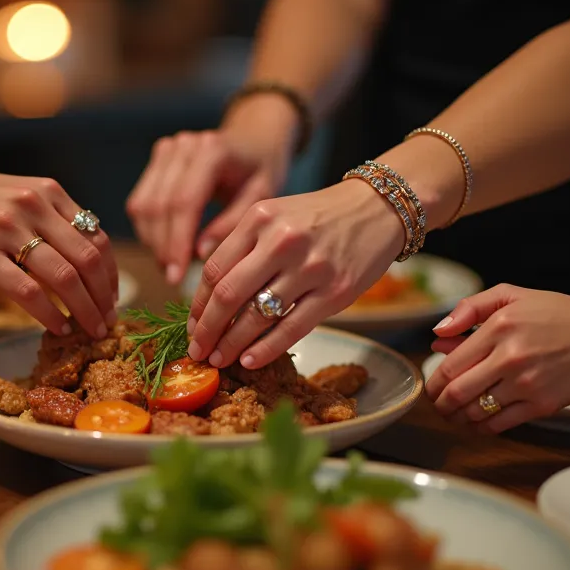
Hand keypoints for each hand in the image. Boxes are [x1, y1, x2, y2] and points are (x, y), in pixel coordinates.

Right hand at [0, 158, 118, 338]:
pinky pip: (26, 290)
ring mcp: (7, 228)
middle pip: (88, 259)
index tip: (112, 298)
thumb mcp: (19, 196)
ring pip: (63, 277)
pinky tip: (57, 327)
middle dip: (104, 297)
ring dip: (84, 310)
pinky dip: (49, 314)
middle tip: (108, 321)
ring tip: (91, 329)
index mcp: (49, 192)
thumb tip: (85, 261)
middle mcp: (34, 206)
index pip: (96, 236)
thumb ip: (51, 220)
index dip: (112, 273)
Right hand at [125, 96, 296, 284]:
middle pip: (158, 205)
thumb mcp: (261, 199)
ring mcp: (167, 148)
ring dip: (152, 240)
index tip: (177, 276)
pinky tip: (166, 246)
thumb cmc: (262, 171)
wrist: (255, 138)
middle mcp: (184, 145)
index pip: (183, 203)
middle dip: (162, 247)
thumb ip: (232, 225)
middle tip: (173, 278)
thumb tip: (199, 254)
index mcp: (212, 151)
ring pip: (142, 205)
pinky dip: (148, 228)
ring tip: (170, 266)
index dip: (177, 243)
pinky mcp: (157, 157)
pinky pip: (141, 200)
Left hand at [185, 178, 405, 368]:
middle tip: (197, 350)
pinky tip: (250, 360)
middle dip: (207, 330)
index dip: (198, 304)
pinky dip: (266, 349)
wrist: (376, 209)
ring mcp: (310, 268)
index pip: (214, 269)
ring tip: (221, 359)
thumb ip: (242, 247)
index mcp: (259, 219)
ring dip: (232, 344)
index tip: (192, 326)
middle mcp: (282, 241)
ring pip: (258, 316)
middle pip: (229, 295)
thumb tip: (207, 299)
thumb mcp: (274, 216)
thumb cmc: (317, 217)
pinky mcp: (336, 292)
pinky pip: (292, 328)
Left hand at [425, 285, 569, 432]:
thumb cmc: (557, 315)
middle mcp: (509, 358)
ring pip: (475, 411)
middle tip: (439, 406)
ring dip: (458, 418)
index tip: (431, 388)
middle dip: (440, 405)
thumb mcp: (512, 296)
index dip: (433, 383)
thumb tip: (438, 333)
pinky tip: (478, 422)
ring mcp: (526, 384)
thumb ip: (470, 309)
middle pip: (457, 393)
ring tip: (455, 415)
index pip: (450, 366)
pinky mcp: (541, 405)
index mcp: (498, 328)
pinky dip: (481, 428)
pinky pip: (499, 424)